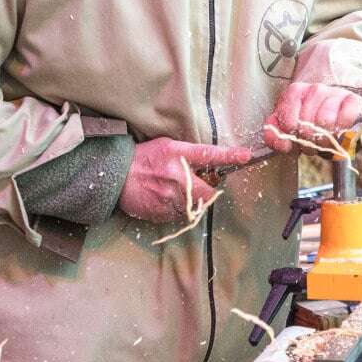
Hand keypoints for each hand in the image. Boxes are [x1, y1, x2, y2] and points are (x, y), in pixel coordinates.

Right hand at [117, 137, 250, 222]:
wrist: (116, 177)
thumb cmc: (142, 158)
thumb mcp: (165, 146)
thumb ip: (186, 153)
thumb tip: (208, 161)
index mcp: (176, 155)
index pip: (208, 154)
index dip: (229, 155)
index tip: (245, 155)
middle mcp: (176, 177)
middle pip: (209, 192)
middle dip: (208, 191)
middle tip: (197, 185)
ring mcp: (170, 197)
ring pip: (196, 206)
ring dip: (192, 201)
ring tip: (176, 191)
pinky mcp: (163, 213)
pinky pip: (181, 215)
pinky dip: (179, 209)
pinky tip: (165, 199)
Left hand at [263, 83, 361, 153]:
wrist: (336, 112)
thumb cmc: (308, 122)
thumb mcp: (288, 130)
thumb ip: (275, 136)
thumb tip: (277, 140)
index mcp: (295, 92)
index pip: (289, 121)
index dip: (293, 136)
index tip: (296, 140)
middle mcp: (315, 89)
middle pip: (307, 122)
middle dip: (309, 140)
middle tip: (312, 144)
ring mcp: (335, 92)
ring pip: (326, 120)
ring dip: (325, 138)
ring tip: (325, 141)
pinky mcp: (353, 99)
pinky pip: (347, 115)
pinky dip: (343, 127)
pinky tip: (340, 131)